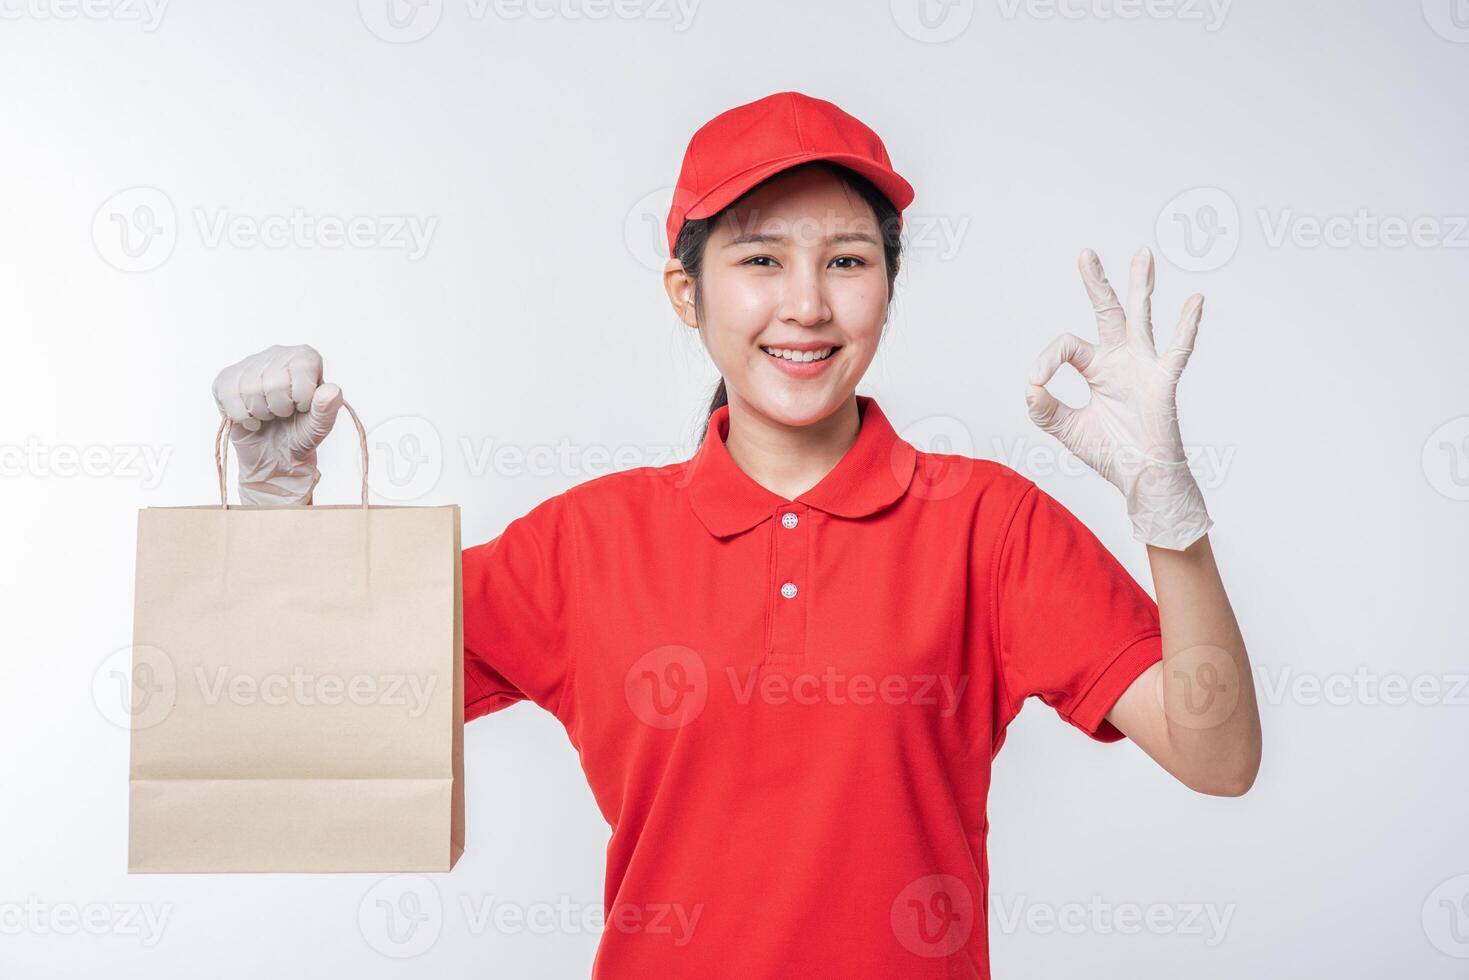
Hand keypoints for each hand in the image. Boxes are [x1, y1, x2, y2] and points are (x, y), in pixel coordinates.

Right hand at [211, 344, 341, 505]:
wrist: (276, 453)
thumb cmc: (301, 433)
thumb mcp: (321, 424)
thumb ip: (328, 407)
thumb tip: (331, 390)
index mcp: (305, 358)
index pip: (302, 369)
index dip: (302, 398)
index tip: (302, 407)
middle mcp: (278, 353)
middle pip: (273, 382)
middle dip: (280, 409)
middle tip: (283, 414)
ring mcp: (250, 364)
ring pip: (249, 389)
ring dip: (261, 413)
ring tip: (268, 415)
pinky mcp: (226, 379)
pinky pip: (228, 397)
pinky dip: (242, 417)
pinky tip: (252, 418)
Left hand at [1024, 247, 1213, 550]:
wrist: (1140, 481)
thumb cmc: (1110, 453)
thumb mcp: (1064, 428)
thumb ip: (1043, 407)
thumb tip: (1031, 383)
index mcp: (1098, 368)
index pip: (1067, 346)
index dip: (1047, 358)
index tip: (1036, 380)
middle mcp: (1121, 361)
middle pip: (1108, 312)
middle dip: (1097, 283)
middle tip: (1085, 253)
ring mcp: (1143, 368)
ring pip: (1140, 319)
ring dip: (1141, 287)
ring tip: (1142, 255)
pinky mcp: (1162, 384)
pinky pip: (1177, 352)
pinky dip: (1186, 327)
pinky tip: (1195, 300)